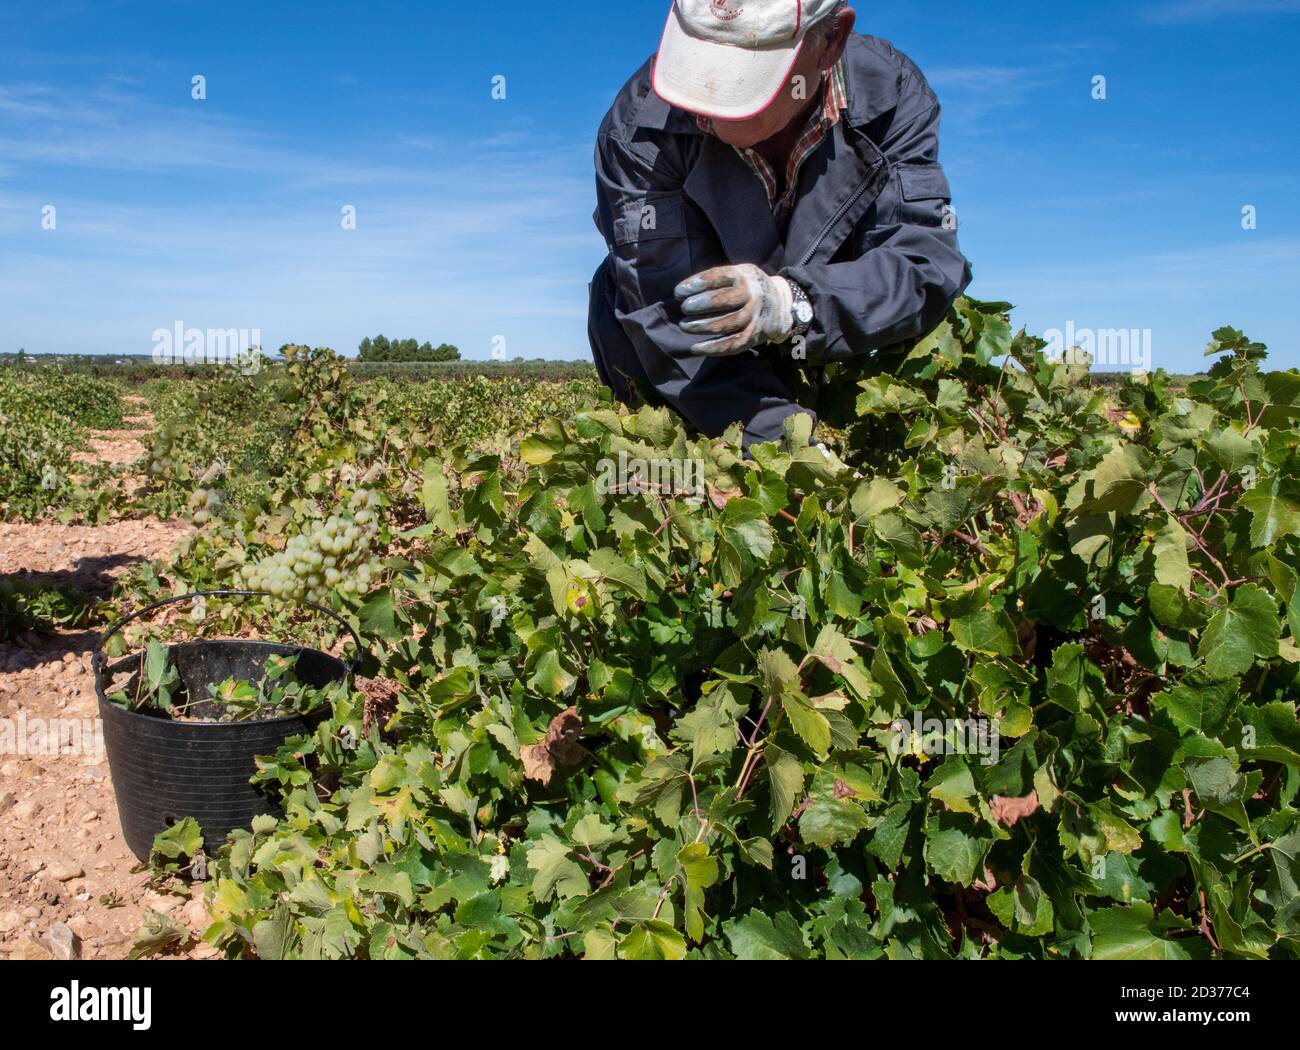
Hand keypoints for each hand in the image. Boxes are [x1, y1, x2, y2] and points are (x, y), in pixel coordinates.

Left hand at [675, 264, 793, 356]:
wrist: (780, 304)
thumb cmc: (748, 288)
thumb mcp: (739, 273)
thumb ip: (717, 279)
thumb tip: (685, 291)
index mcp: (744, 276)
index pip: (716, 278)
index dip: (695, 285)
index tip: (678, 292)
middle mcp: (751, 295)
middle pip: (722, 300)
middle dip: (698, 305)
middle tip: (684, 308)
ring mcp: (754, 316)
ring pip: (726, 323)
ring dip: (702, 326)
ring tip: (685, 326)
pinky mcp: (753, 335)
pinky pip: (731, 344)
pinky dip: (712, 348)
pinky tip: (695, 348)